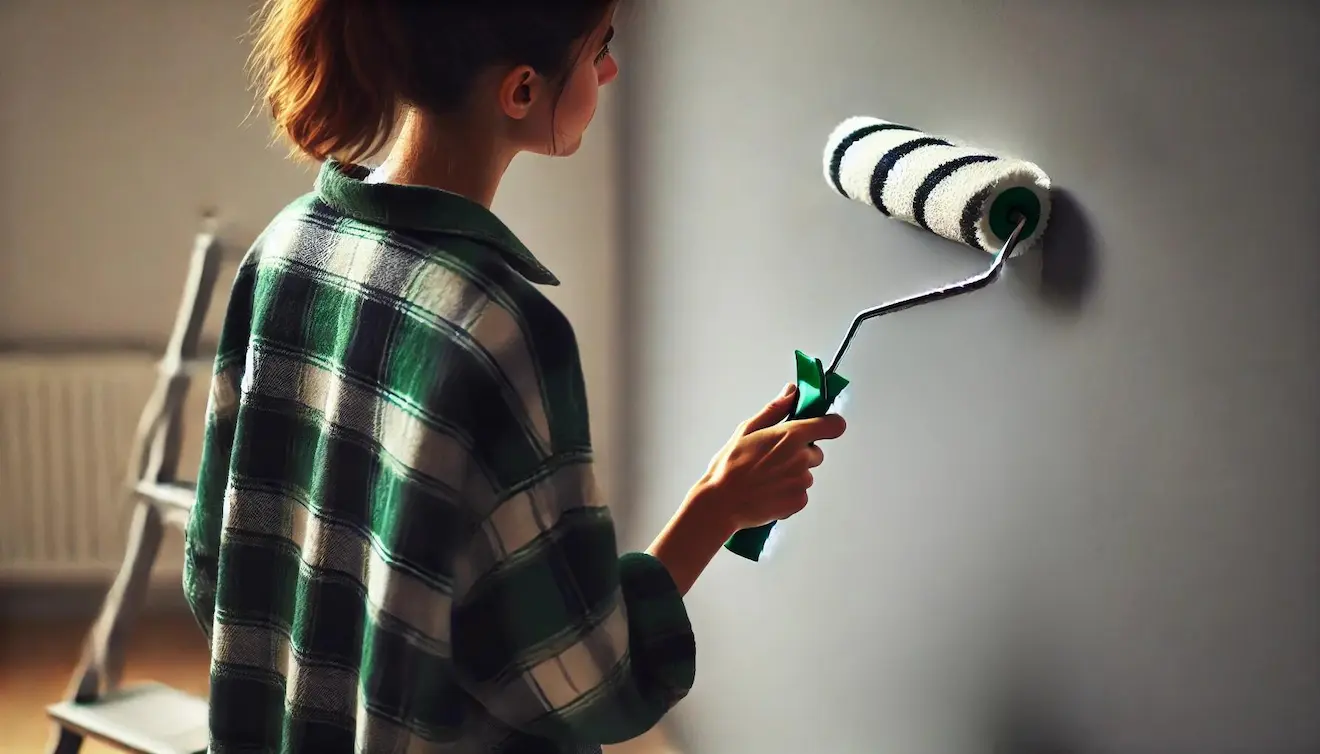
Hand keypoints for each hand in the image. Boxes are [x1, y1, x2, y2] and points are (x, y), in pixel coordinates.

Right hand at [696, 383, 847, 530]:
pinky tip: (769, 492)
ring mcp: (802, 481)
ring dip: (793, 475)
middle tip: (773, 459)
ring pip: (806, 474)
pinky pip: (801, 493)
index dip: (830, 425)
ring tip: (766, 479)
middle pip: (815, 452)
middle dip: (800, 454)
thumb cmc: (729, 466)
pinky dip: (789, 493)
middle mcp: (802, 458)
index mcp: (791, 436)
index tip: (823, 427)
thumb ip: (775, 409)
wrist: (721, 503)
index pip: (833, 425)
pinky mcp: (799, 501)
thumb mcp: (747, 430)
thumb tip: (792, 391)